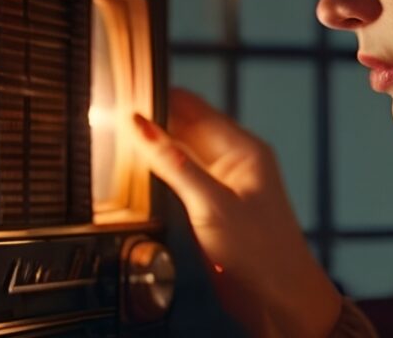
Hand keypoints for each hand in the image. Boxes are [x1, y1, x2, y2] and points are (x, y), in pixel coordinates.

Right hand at [131, 88, 341, 337]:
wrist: (278, 299)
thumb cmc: (261, 252)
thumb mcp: (210, 203)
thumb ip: (173, 163)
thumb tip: (140, 126)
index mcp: (244, 149)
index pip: (196, 108)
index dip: (162, 99)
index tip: (127, 94)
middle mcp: (235, 163)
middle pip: (187, 129)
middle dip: (154, 124)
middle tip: (114, 119)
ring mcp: (224, 186)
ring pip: (182, 155)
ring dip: (155, 149)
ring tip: (119, 141)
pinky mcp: (213, 210)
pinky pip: (183, 180)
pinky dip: (162, 174)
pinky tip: (140, 173)